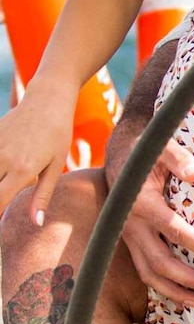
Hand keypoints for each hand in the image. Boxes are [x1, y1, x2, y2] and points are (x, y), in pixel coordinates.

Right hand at [0, 82, 76, 223]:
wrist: (48, 99)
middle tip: (9, 192)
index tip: (1, 224)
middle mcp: (3, 158)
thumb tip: (35, 223)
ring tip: (10, 177)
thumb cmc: (58, 133)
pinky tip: (8, 164)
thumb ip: (42, 196)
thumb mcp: (55, 165)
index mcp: (23, 170)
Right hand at [108, 135, 193, 308]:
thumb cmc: (147, 153)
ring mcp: (128, 237)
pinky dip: (161, 286)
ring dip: (173, 291)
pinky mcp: (130, 242)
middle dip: (188, 279)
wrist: (120, 156)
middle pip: (160, 263)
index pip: (176, 231)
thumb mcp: (163, 149)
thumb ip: (180, 160)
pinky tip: (180, 296)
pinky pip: (143, 270)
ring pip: (148, 273)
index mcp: (143, 204)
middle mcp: (132, 226)